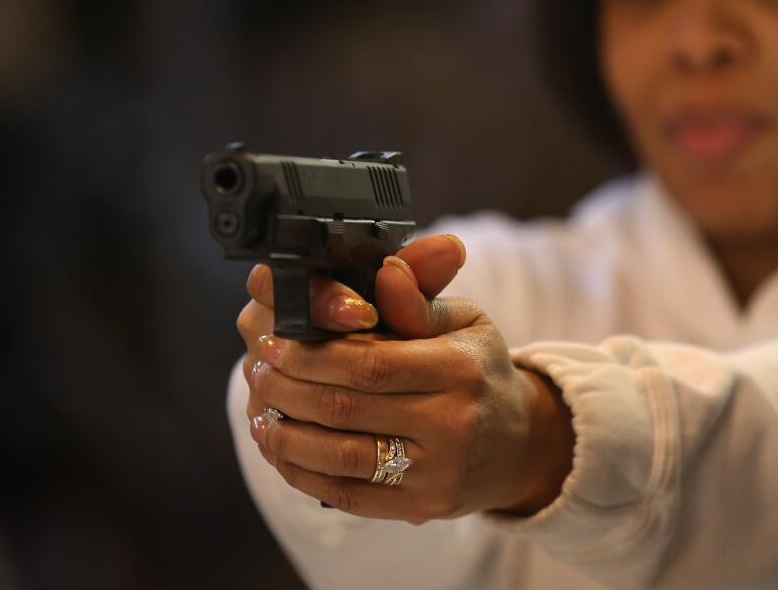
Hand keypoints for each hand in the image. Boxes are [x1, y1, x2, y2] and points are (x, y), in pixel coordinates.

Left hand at [236, 234, 574, 522]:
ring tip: (260, 412)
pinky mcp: (421, 508)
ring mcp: (435, 472)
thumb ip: (418, 299)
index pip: (368, 363)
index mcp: (459, 369)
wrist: (519, 444)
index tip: (275, 342)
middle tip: (258, 369)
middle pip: (346, 408)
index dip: (311, 354)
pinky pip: (348, 495)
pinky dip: (305, 475)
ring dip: (286, 435)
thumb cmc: (479, 371)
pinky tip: (281, 452)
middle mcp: (451, 424)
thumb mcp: (464, 322)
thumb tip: (384, 269)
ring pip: (340, 457)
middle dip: (288, 389)